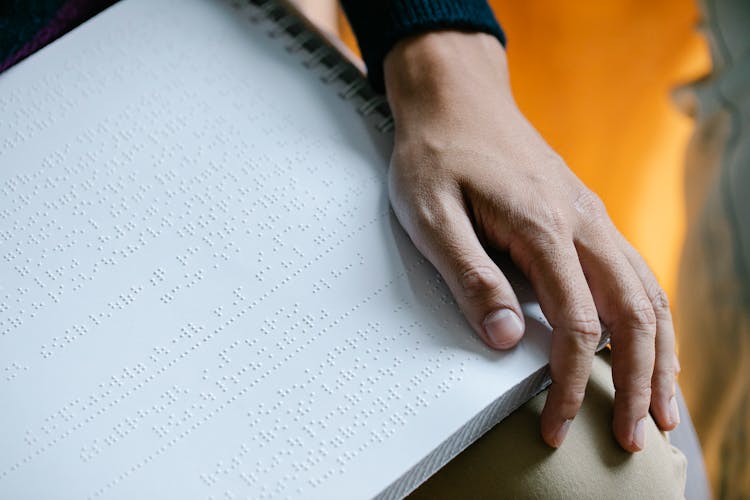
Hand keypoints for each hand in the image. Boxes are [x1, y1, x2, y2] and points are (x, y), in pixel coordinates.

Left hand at [383, 31, 678, 450]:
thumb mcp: (432, 216)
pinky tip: (649, 344)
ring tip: (661, 407)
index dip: (570, 383)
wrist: (457, 100)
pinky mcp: (585, 216)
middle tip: (636, 436)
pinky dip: (650, 318)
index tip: (557, 426)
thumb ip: (471, 275)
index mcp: (544, 227)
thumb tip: (505, 340)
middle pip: (634, 314)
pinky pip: (634, 273)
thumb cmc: (438, 155)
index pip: (576, 323)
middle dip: (639, 382)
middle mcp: (583, 223)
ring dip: (658, 354)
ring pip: (647, 294)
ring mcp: (591, 217)